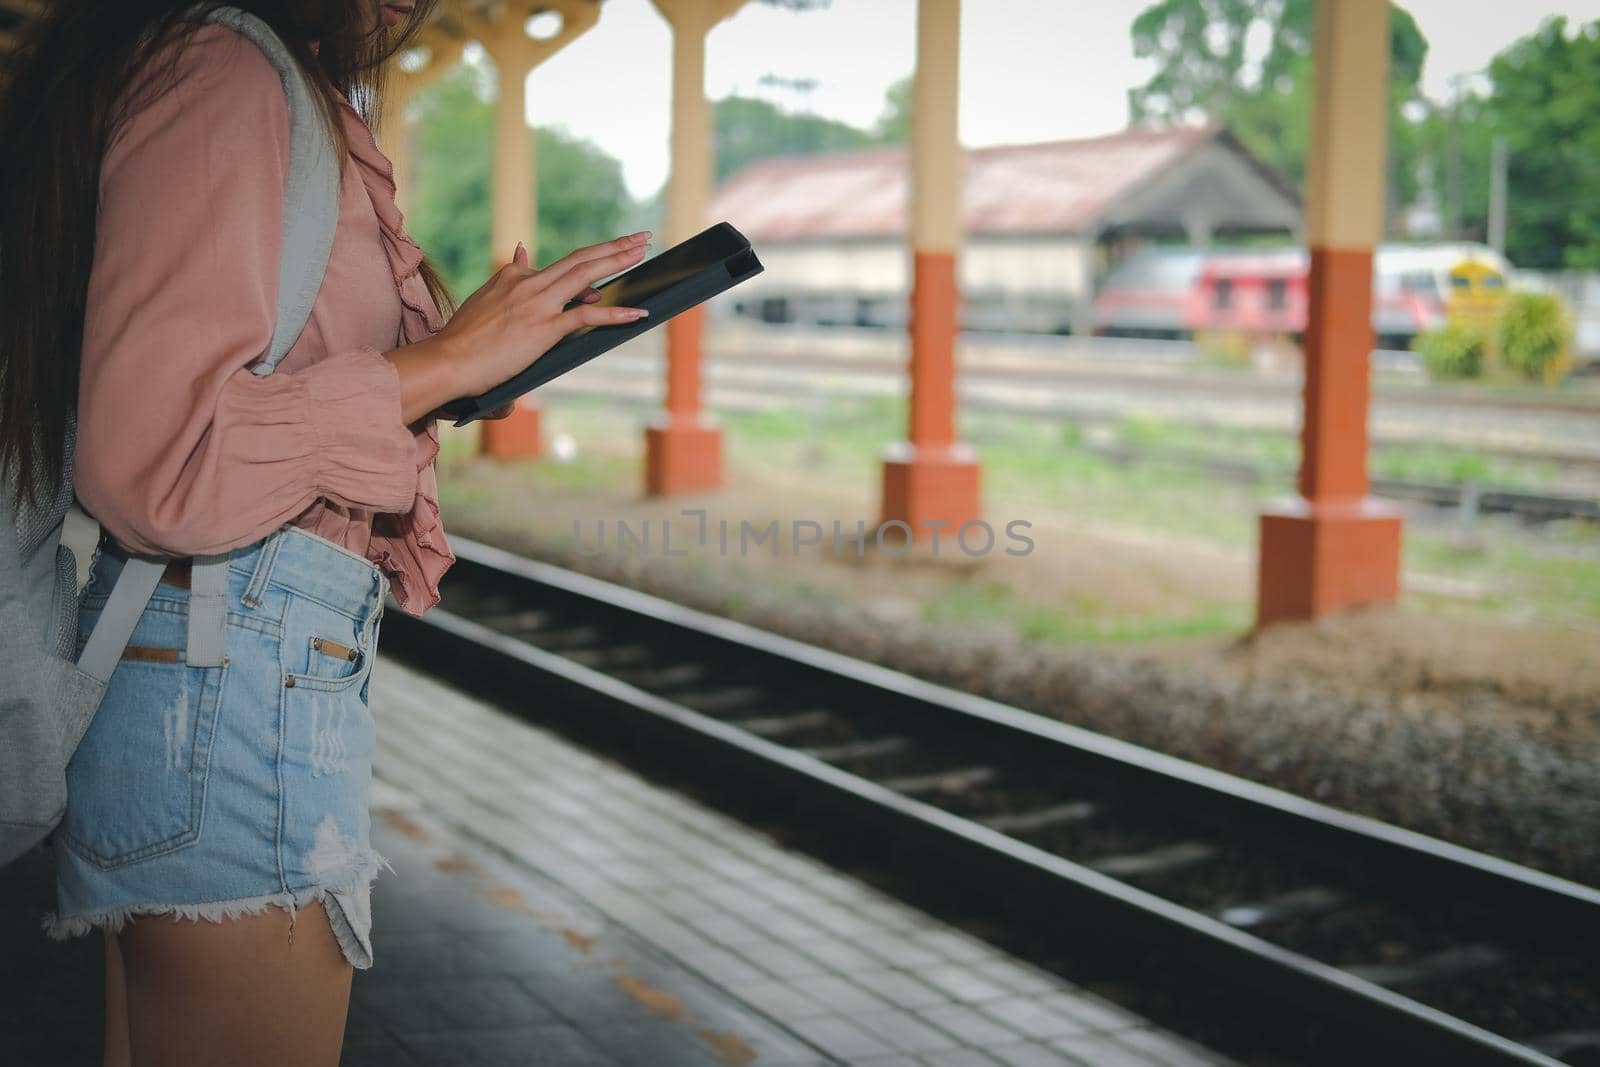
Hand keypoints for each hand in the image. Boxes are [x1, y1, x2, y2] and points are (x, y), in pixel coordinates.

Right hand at [436, 231, 652, 398]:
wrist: (448, 360)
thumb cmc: (462, 339)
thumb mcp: (485, 297)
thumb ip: (508, 275)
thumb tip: (521, 248)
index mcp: (513, 275)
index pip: (558, 266)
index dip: (587, 267)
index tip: (608, 268)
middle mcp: (528, 282)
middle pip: (579, 258)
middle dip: (613, 246)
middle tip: (641, 236)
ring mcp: (538, 304)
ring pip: (585, 275)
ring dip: (619, 260)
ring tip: (643, 251)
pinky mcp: (544, 328)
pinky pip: (586, 315)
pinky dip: (615, 313)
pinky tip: (638, 313)